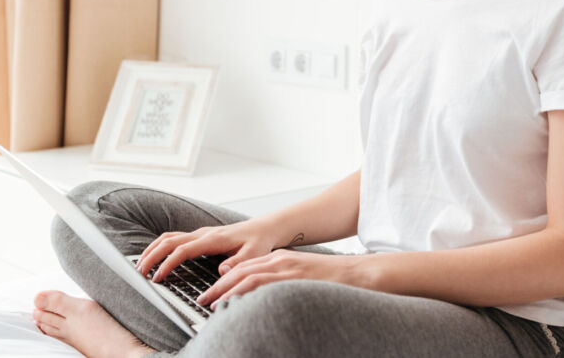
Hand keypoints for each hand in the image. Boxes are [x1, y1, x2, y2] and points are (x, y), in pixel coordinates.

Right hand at [136, 219, 277, 282]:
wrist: (263, 229)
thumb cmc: (259, 243)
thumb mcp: (254, 255)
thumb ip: (238, 263)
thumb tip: (222, 271)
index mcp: (213, 239)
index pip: (183, 250)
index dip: (168, 263)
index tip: (158, 277)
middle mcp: (203, 234)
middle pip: (169, 241)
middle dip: (151, 256)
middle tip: (140, 273)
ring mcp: (199, 234)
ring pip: (168, 238)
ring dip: (152, 250)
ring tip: (141, 267)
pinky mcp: (199, 237)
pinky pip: (174, 239)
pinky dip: (160, 247)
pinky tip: (154, 258)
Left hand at [196, 249, 362, 309]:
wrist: (361, 272)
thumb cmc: (335, 281)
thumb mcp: (304, 278)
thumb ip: (285, 284)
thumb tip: (268, 300)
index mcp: (282, 260)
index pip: (246, 267)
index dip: (226, 280)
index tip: (212, 292)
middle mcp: (280, 260)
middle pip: (240, 270)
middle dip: (218, 285)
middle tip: (202, 299)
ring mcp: (286, 268)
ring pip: (246, 277)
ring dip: (225, 290)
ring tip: (210, 304)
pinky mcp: (293, 277)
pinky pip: (262, 284)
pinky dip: (243, 293)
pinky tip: (233, 303)